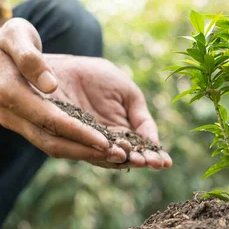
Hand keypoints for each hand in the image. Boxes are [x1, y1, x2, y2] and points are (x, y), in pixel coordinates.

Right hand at [0, 18, 170, 168]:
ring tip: (126, 157)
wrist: (0, 54)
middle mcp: (17, 117)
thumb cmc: (14, 40)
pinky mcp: (38, 128)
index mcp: (11, 93)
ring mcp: (26, 126)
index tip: (104, 140)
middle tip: (123, 156)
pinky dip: (88, 149)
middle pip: (55, 144)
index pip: (48, 120)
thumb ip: (31, 58)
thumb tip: (49, 84)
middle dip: (90, 152)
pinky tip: (115, 151)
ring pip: (60, 149)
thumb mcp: (18, 35)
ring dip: (92, 155)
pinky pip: (64, 143)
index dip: (77, 132)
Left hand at [46, 54, 171, 168]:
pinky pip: (83, 147)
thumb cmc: (95, 76)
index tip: (167, 162)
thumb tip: (154, 141)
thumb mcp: (127, 93)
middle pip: (124, 156)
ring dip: (123, 159)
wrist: (61, 65)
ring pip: (105, 156)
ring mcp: (83, 140)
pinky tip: (117, 151)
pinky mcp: (63, 136)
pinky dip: (101, 150)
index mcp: (119, 130)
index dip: (153, 156)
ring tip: (140, 160)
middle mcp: (101, 140)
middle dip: (141, 160)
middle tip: (155, 163)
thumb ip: (141, 118)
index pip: (138, 148)